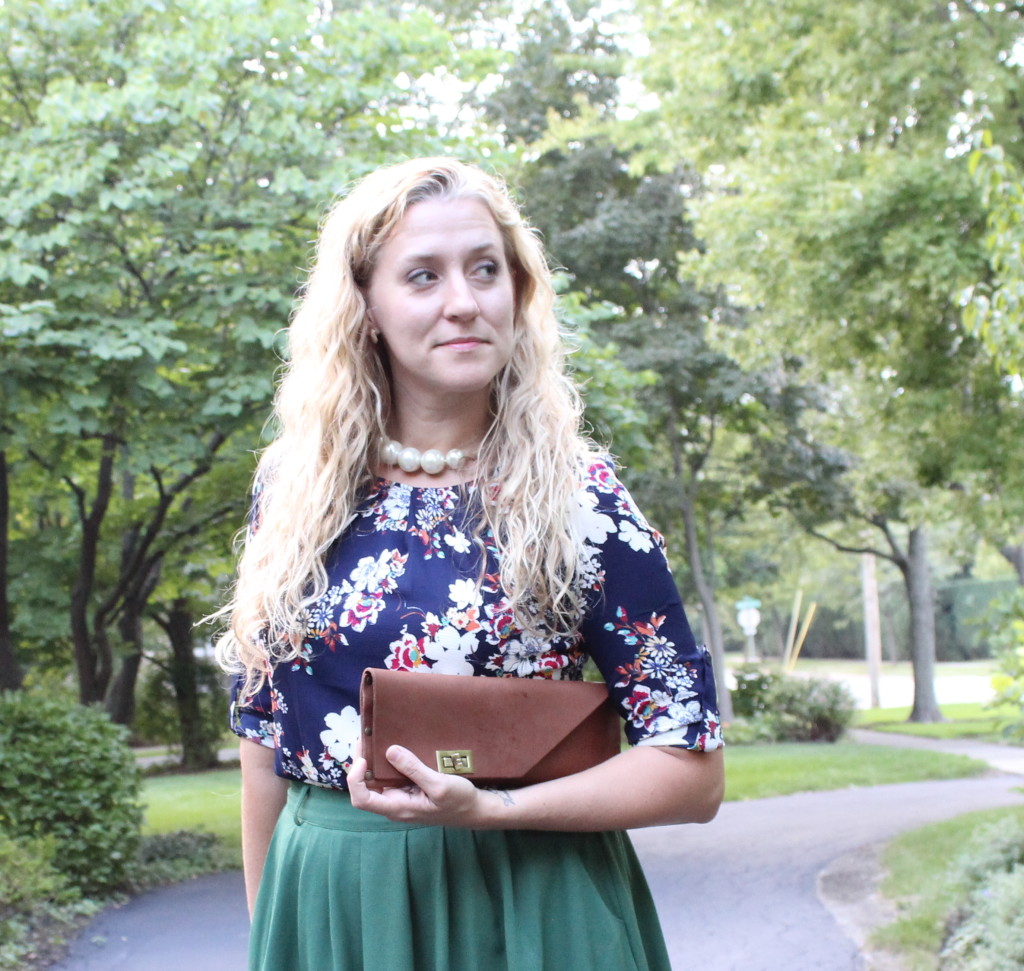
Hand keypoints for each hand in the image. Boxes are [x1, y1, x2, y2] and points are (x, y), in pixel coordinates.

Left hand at [346, 745, 484, 825]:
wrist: (474, 809)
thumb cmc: (458, 801)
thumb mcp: (439, 785)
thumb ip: (414, 769)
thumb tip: (390, 751)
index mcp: (397, 808)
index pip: (362, 799)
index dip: (355, 779)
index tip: (364, 758)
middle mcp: (393, 803)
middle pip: (365, 786)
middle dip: (361, 762)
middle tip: (366, 737)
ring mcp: (400, 796)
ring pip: (377, 780)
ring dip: (372, 759)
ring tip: (374, 736)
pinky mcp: (408, 789)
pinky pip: (390, 776)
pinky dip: (387, 760)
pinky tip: (391, 745)